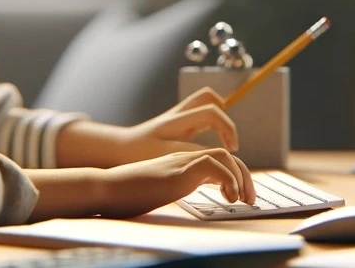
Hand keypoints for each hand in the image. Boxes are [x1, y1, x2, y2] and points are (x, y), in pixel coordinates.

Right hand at [97, 148, 255, 218]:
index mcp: (178, 164)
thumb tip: (184, 198)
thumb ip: (174, 189)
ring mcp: (181, 162)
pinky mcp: (180, 171)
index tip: (238, 196)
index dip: (232, 176)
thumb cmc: (125, 194)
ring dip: (240, 178)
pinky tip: (227, 198)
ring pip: (224, 156)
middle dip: (244, 177)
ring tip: (241, 199)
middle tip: (249, 200)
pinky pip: (216, 166)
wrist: (105, 188)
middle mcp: (182, 159)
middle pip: (225, 155)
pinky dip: (229, 181)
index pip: (215, 160)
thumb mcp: (157, 191)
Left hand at [121, 88, 238, 162]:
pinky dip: (211, 125)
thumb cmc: (138, 155)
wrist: (117, 148)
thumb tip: (216, 157)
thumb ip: (191, 154)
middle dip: (225, 119)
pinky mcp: (176, 122)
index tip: (232, 151)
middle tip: (229, 144)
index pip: (211, 114)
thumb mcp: (164, 157)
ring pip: (204, 102)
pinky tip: (209, 146)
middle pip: (207, 98)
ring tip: (224, 141)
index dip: (228, 130)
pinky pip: (199, 114)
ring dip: (219, 118)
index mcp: (175, 121)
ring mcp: (177, 116)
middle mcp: (177, 114)